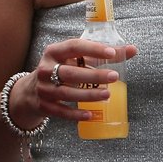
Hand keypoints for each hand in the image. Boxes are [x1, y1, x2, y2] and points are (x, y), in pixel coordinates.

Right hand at [17, 39, 138, 124]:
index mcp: (53, 52)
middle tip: (114, 77)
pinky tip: (91, 114)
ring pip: (67, 93)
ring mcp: (43, 88)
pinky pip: (61, 111)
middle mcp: (46, 69)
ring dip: (88, 94)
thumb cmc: (60, 70)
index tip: (112, 52)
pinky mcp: (44, 105)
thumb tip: (132, 50)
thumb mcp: (74, 59)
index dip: (93, 49)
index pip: (73, 47)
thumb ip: (100, 55)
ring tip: (107, 95)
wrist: (30, 91)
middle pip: (71, 73)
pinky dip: (76, 114)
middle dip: (93, 75)